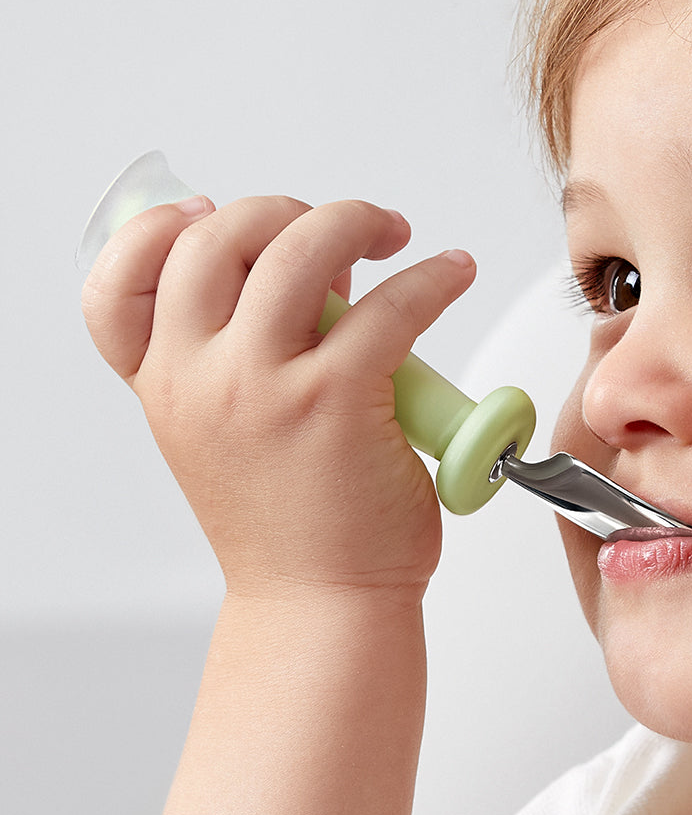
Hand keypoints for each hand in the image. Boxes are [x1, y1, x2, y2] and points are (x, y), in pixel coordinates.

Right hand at [82, 195, 475, 603]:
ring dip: (352, 220)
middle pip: (214, 240)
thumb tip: (318, 281)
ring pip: (298, 250)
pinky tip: (451, 272)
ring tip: (390, 231)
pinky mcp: (337, 401)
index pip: (117, 286)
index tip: (207, 212)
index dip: (156, 232)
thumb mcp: (234, 437)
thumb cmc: (291, 525)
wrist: (321, 604)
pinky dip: (430, 277)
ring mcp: (264, 388)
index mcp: (164, 388)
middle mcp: (199, 380)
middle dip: (278, 210)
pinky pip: (390, 307)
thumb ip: (247, 359)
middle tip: (335, 227)